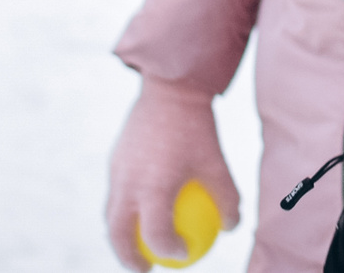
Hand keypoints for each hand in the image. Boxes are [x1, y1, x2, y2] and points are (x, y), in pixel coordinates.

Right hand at [105, 76, 240, 271]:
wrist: (169, 87)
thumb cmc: (199, 129)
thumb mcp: (219, 164)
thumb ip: (227, 199)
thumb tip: (231, 227)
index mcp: (153, 187)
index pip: (155, 234)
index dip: (168, 250)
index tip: (183, 255)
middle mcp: (127, 183)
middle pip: (118, 233)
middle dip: (128, 257)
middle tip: (146, 268)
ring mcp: (116, 171)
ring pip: (112, 214)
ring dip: (122, 234)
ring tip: (140, 244)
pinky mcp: (114, 159)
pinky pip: (116, 192)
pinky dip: (125, 208)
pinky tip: (144, 208)